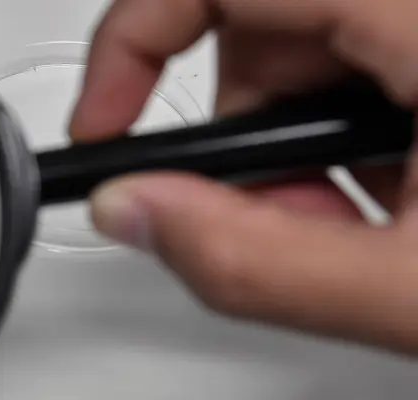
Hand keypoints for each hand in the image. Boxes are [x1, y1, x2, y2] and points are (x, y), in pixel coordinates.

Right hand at [70, 0, 417, 353]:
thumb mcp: (412, 292)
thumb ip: (257, 259)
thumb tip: (132, 211)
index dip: (135, 37)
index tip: (105, 120)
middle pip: (258, 25)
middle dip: (236, 129)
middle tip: (267, 211)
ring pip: (303, 54)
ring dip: (290, 149)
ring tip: (346, 227)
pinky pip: (356, 70)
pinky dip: (336, 143)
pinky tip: (381, 206)